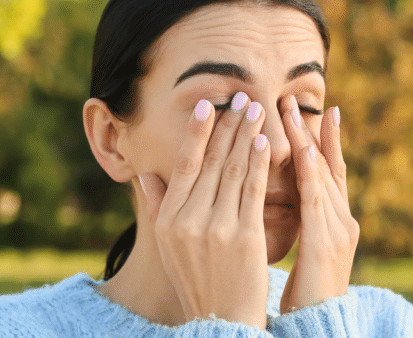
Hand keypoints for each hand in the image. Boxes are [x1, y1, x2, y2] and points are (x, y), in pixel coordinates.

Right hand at [137, 93, 270, 328]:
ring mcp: (217, 228)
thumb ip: (157, 207)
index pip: (185, 165)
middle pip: (212, 161)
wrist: (221, 320)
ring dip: (247, 135)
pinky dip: (260, 164)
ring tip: (258, 110)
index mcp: (169, 219)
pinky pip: (254, 191)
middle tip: (241, 96)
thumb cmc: (196, 280)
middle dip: (228, 125)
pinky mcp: (246, 236)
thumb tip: (145, 174)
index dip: (197, 132)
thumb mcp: (167, 246)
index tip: (208, 105)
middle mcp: (189, 220)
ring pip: (234, 170)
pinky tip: (266, 142)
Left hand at [278, 95, 358, 312]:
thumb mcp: (306, 249)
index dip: (321, 141)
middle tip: (293, 98)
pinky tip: (301, 151)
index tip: (315, 110)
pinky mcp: (327, 244)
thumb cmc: (307, 292)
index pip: (327, 171)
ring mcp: (338, 230)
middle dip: (310, 130)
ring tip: (295, 111)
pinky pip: (316, 202)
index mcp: (334, 221)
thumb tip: (283, 197)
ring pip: (322, 176)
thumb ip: (303, 221)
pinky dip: (310, 173)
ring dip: (308, 141)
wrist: (320, 326)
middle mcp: (342, 219)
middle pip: (326, 166)